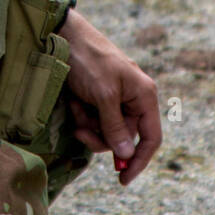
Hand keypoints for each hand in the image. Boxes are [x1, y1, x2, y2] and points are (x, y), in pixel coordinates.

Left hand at [58, 8, 161, 186]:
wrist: (64, 35)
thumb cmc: (89, 60)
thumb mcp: (103, 94)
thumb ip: (115, 125)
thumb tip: (126, 155)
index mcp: (143, 96)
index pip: (151, 138)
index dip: (139, 160)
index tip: (123, 179)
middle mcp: (133, 99)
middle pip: (123, 138)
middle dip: (101, 137)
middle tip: (82, 132)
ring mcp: (115, 99)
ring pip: (106, 132)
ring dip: (88, 125)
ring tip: (77, 107)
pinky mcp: (98, 98)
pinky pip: (93, 120)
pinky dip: (82, 116)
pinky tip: (74, 101)